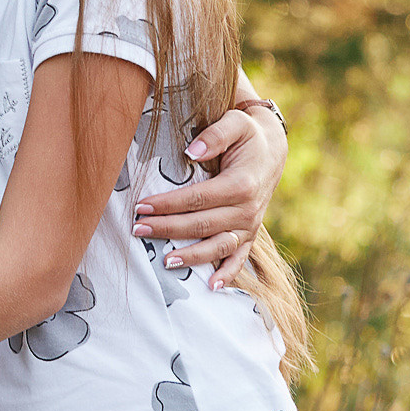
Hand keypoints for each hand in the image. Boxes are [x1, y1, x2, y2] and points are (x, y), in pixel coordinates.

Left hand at [131, 104, 286, 282]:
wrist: (272, 150)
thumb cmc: (247, 135)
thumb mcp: (235, 123)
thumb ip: (214, 134)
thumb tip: (191, 151)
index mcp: (241, 184)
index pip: (196, 199)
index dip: (167, 204)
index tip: (141, 206)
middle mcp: (247, 209)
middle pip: (201, 224)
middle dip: (168, 229)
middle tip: (137, 229)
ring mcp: (250, 224)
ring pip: (218, 246)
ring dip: (192, 256)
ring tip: (165, 261)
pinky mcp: (250, 233)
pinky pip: (240, 258)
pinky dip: (228, 274)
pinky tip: (212, 287)